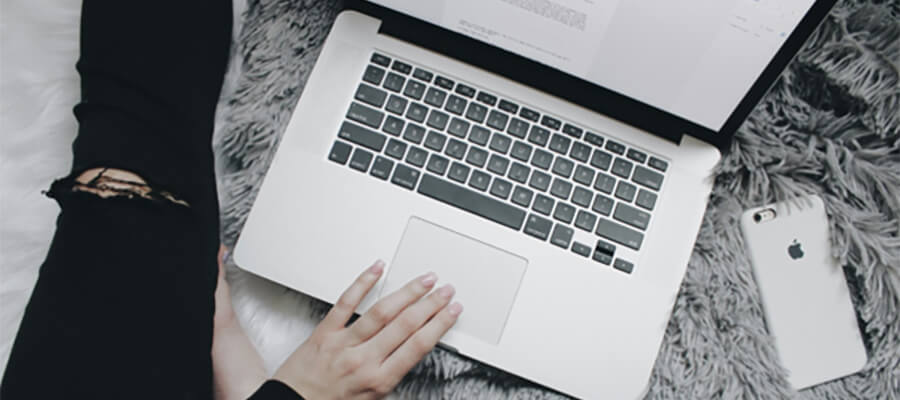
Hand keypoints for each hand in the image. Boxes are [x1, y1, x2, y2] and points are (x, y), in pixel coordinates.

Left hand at [272, 261, 461, 398]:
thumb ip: (391, 374)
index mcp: (378, 380)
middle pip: (405, 325)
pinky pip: (346, 302)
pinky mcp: (324, 332)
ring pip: (382, 312)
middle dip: (430, 304)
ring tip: (424, 280)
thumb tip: (413, 348)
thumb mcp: (372, 399)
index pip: (418, 345)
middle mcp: (363, 360)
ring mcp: (344, 344)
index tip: (452, 311)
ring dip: (407, 293)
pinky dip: (363, 282)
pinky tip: (377, 269)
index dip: (439, 324)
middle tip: (445, 289)